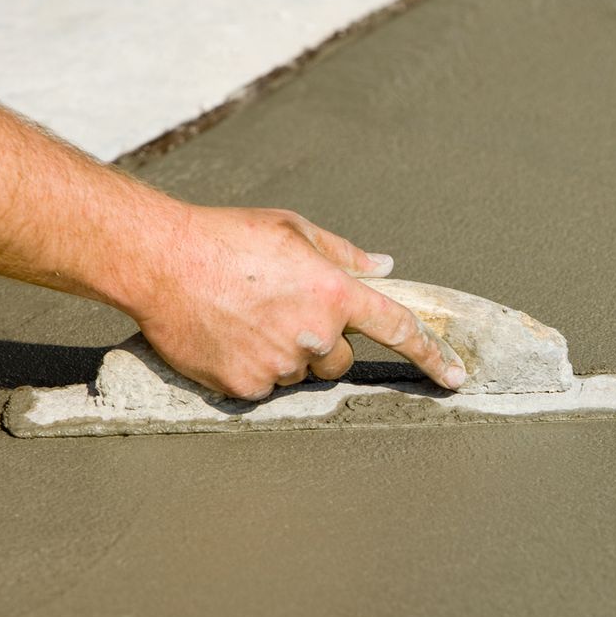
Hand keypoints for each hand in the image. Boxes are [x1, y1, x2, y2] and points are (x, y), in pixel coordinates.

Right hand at [129, 204, 466, 399]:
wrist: (160, 261)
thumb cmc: (227, 237)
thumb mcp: (294, 230)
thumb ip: (344, 255)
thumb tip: (384, 267)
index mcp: (333, 291)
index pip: (398, 328)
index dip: (432, 355)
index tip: (455, 376)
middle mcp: (313, 333)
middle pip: (339, 359)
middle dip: (321, 342)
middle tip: (280, 311)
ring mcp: (280, 363)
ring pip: (300, 373)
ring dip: (284, 354)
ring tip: (245, 317)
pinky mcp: (246, 386)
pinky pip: (264, 386)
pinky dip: (251, 367)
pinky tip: (227, 336)